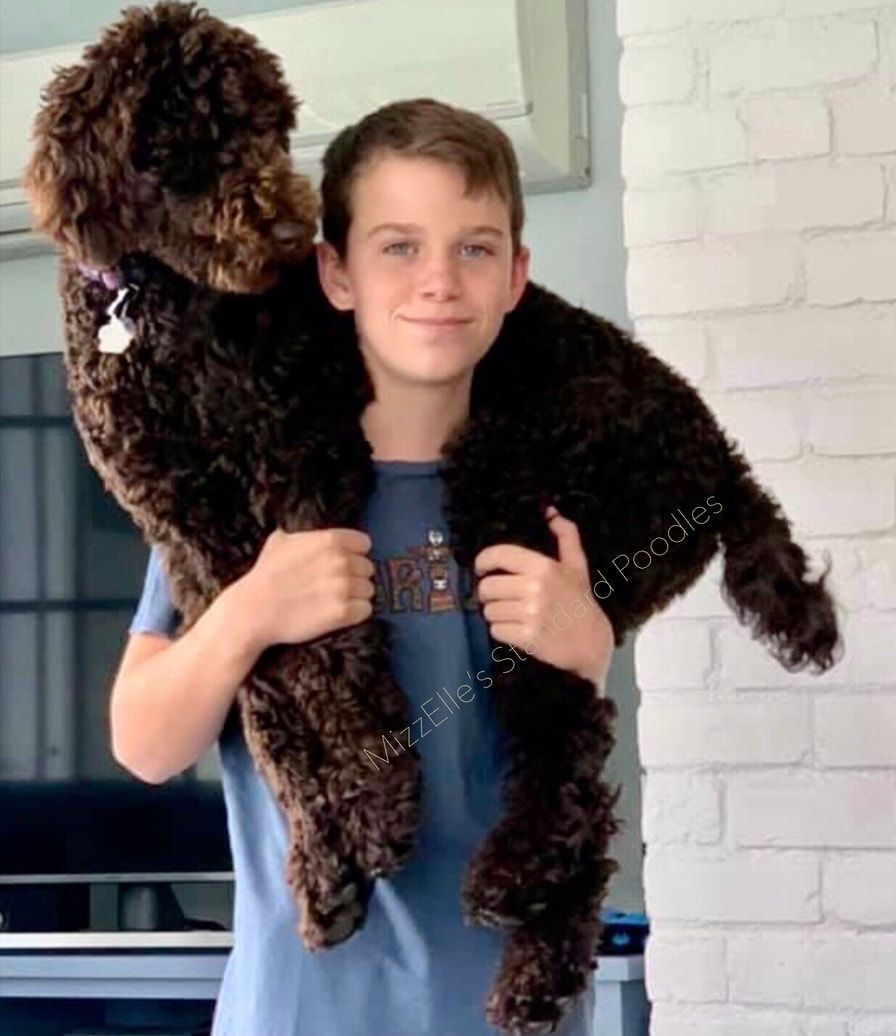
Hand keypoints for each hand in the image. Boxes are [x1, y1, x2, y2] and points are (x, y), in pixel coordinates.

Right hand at [237, 527, 375, 650]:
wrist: (254, 610)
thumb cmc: (265, 576)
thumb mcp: (279, 543)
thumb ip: (301, 536)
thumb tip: (300, 534)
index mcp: (330, 540)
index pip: (364, 544)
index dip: (354, 554)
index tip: (343, 565)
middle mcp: (341, 561)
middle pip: (368, 568)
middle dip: (355, 577)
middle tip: (334, 586)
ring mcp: (344, 587)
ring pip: (368, 590)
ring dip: (356, 596)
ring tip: (335, 601)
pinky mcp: (343, 612)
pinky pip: (365, 610)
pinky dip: (355, 613)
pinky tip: (338, 614)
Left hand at [474, 505, 613, 693]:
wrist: (591, 642)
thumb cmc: (579, 601)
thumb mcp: (576, 565)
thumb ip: (566, 535)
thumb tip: (550, 510)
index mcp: (544, 567)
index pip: (499, 555)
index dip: (483, 561)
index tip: (481, 569)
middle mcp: (535, 588)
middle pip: (487, 587)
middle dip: (488, 594)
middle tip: (499, 598)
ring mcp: (531, 613)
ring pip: (489, 610)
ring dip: (495, 614)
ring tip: (510, 615)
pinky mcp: (527, 637)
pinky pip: (496, 630)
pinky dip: (501, 631)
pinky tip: (515, 630)